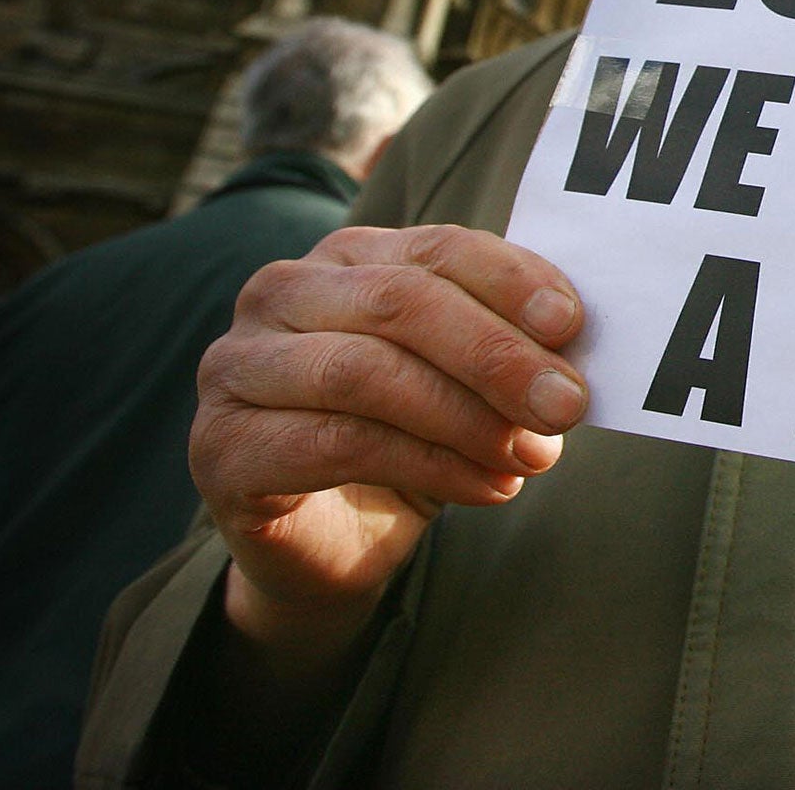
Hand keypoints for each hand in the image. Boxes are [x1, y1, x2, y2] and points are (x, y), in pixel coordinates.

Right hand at [191, 225, 586, 665]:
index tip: (572, 326)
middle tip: (567, 405)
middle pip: (401, 302)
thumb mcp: (469, 379)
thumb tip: (573, 341)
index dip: (510, 281)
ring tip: (533, 456)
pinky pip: (337, 444)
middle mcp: (282, 294)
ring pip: (366, 372)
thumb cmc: (412, 438)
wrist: (335, 545)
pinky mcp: (221, 447)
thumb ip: (511, 344)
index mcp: (349, 256)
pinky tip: (488, 486)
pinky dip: (428, 465)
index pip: (438, 248)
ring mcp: (237, 367)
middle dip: (496, 354)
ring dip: (465, 416)